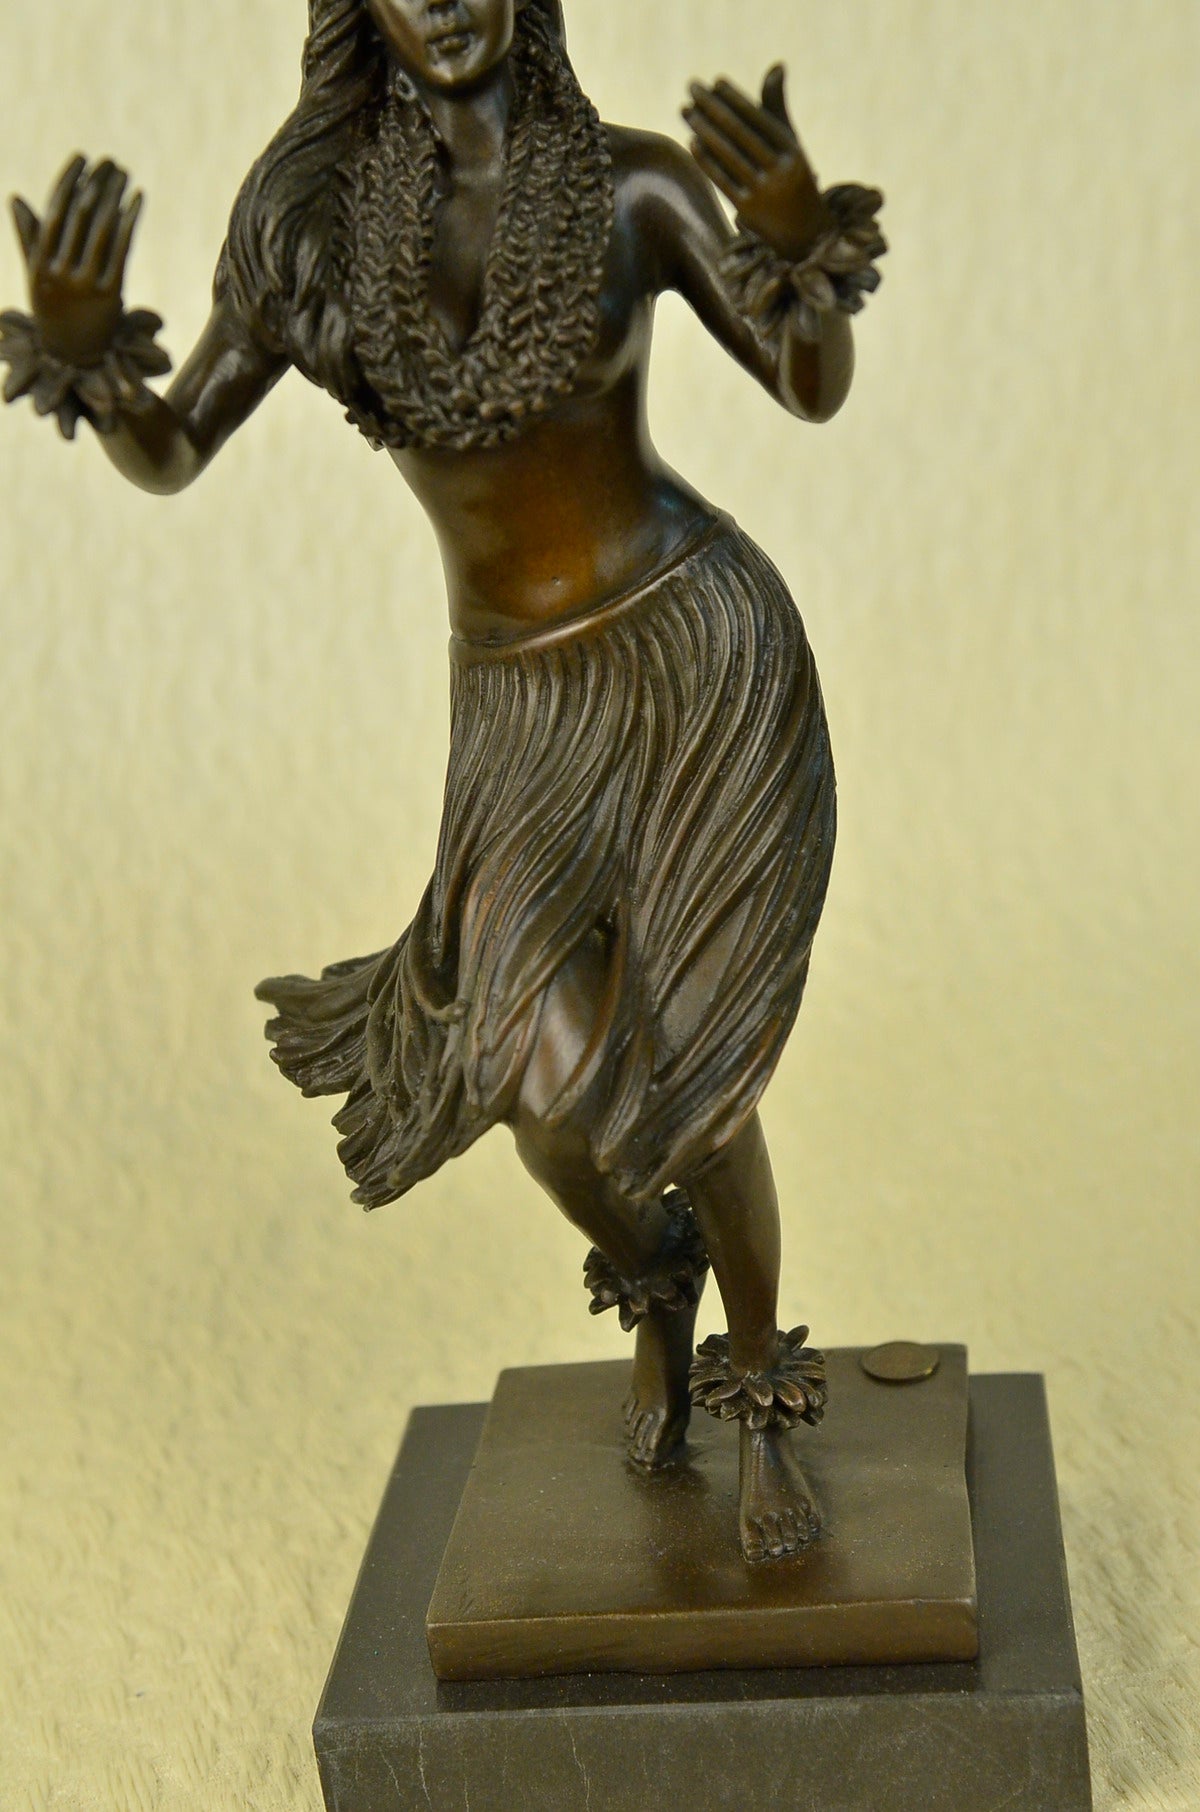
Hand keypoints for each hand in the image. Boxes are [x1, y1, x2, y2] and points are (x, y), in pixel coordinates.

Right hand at [10, 155, 143, 366]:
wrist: (74, 357)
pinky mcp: (109, 295)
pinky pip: (121, 251)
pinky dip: (129, 222)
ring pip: (102, 230)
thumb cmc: (55, 310)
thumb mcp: (38, 276)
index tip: (83, 158)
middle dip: (96, 184)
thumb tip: (16, 199)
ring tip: (124, 174)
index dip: (69, 182)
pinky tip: (137, 199)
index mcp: (39, 264)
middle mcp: (59, 273)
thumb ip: (31, 237)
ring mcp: (84, 285)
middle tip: (110, 162)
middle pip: (80, 217)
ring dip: (115, 197)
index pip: (54, 212)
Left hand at [684, 67, 832, 261]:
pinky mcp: (747, 209)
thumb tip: (776, 66)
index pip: (759, 118)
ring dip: (704, 130)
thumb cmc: (791, 175)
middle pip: (740, 133)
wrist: (803, 230)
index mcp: (791, 151)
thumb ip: (776, 107)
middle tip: (692, 87)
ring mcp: (763, 191)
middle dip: (713, 107)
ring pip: (729, 155)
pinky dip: (706, 160)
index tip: (715, 82)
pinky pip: (722, 180)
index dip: (736, 99)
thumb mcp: (789, 142)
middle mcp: (779, 170)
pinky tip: (692, 141)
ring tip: (686, 111)